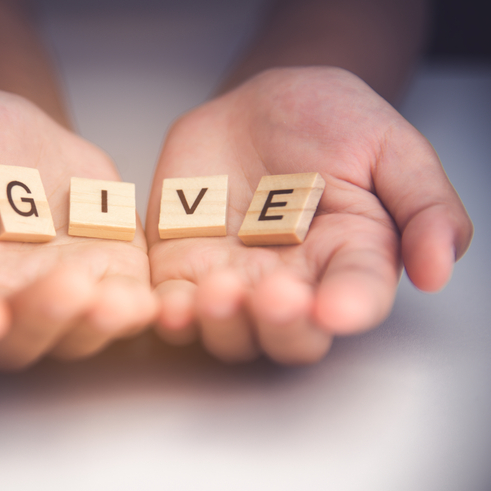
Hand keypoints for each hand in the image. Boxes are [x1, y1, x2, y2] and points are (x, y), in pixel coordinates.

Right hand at [0, 84, 155, 369]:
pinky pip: (121, 309)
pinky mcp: (103, 282)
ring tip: (121, 301)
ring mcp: (53, 294)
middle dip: (43, 321)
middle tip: (67, 288)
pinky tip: (157, 301)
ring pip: (72, 333)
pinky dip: (139, 312)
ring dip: (98, 325)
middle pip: (14, 336)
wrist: (27, 137)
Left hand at [145, 67, 472, 363]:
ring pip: (229, 332)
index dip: (348, 307)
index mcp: (349, 259)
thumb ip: (422, 203)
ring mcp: (236, 280)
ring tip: (218, 293)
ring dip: (222, 324)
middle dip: (281, 326)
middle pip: (290, 335)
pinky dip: (169, 316)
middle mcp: (294, 283)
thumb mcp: (388, 147)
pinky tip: (167, 308)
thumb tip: (437, 268)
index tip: (337, 308)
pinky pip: (174, 307)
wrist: (258, 107)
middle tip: (275, 295)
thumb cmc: (329, 123)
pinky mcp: (184, 269)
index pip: (355, 296)